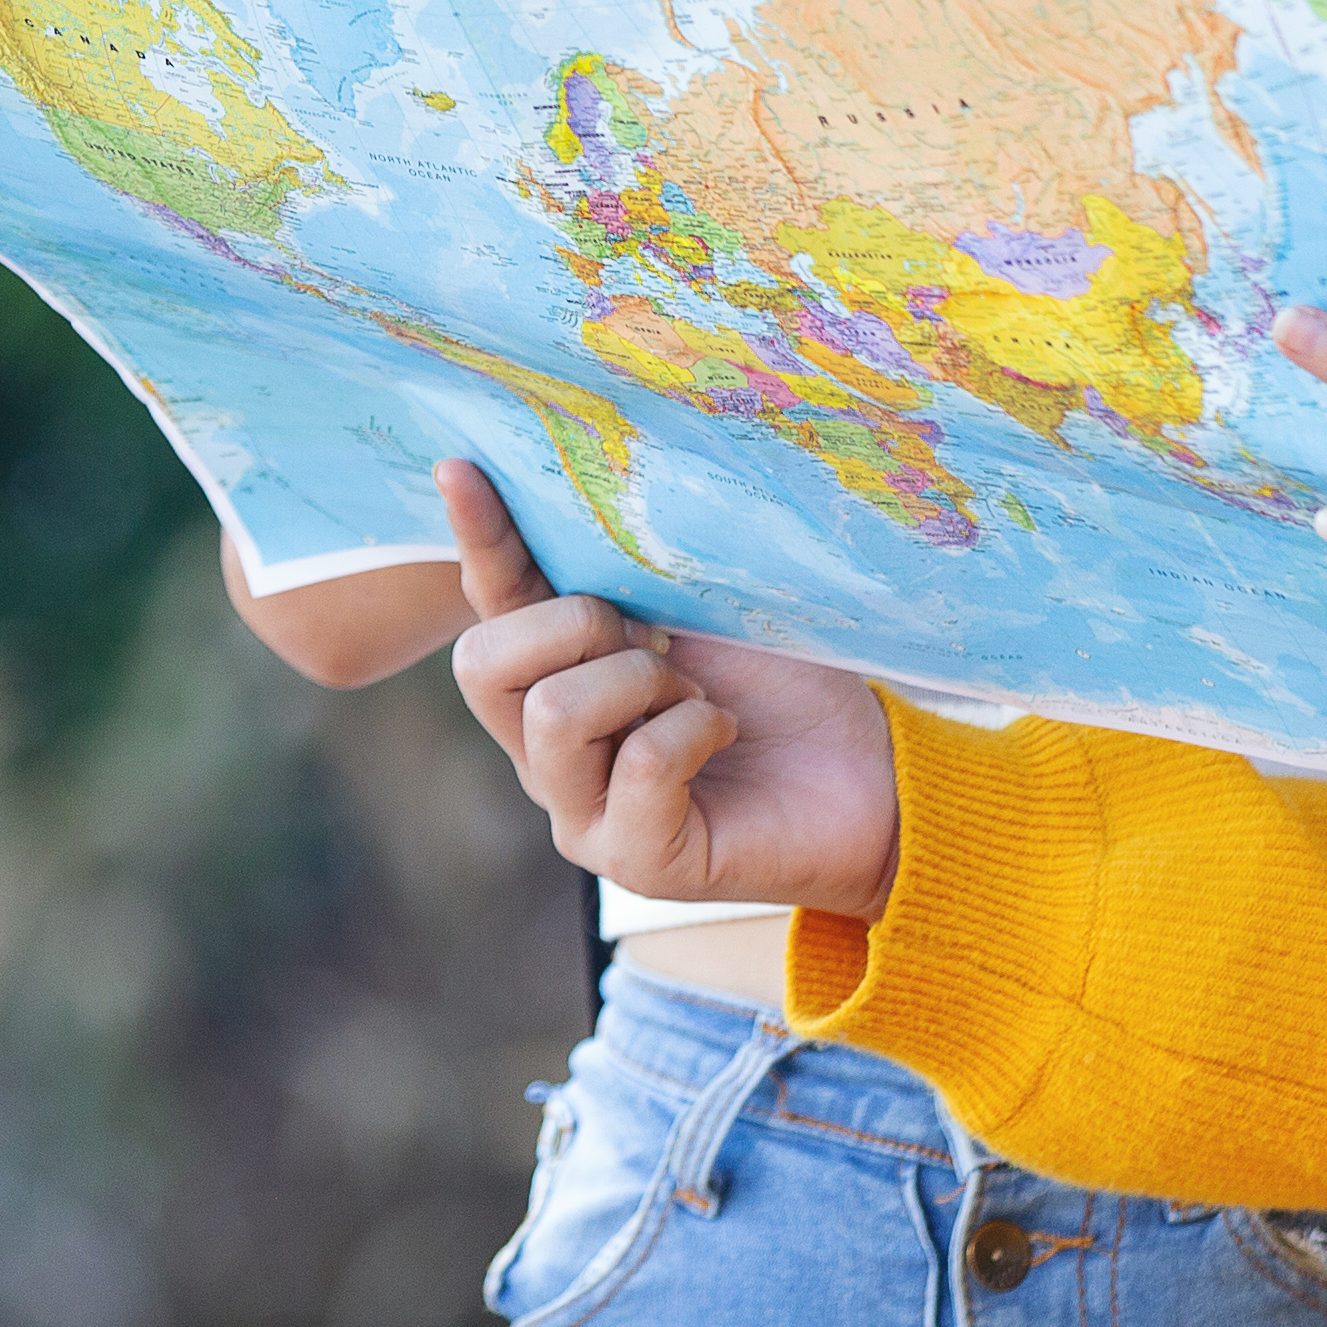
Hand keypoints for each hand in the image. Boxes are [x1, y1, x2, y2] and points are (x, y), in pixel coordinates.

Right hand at [439, 459, 900, 914]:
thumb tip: (587, 486)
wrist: (865, 771)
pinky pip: (637, 764)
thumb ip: (628, 568)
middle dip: (572, 622)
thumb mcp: (697, 602)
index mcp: (554, 677)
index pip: (492, 603)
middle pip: (483, 664)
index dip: (477, 535)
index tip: (461, 466)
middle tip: (653, 637)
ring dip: (641, 680)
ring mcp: (581, 812)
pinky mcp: (633, 860)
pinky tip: (722, 735)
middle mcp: (545, 751)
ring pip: (555, 714)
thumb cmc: (778, 683)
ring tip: (695, 694)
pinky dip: (692, 729)